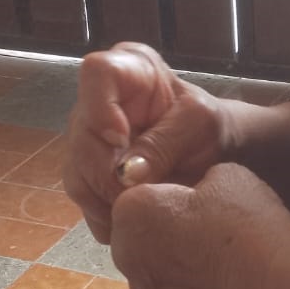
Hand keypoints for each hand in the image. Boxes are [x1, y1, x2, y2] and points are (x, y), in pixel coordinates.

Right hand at [62, 43, 234, 242]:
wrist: (213, 155)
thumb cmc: (209, 126)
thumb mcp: (199, 125)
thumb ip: (164, 143)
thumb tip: (126, 175)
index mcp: (129, 69)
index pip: (98, 72)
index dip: (100, 107)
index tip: (121, 139)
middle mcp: (99, 99)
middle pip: (81, 132)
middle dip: (105, 171)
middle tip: (134, 194)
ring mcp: (89, 136)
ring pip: (76, 169)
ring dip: (103, 197)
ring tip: (136, 211)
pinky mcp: (88, 169)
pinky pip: (83, 195)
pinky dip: (103, 212)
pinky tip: (127, 219)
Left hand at [110, 162, 289, 288]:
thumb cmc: (247, 223)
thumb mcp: (225, 174)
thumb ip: (196, 182)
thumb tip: (196, 196)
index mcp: (132, 213)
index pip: (138, 196)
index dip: (169, 196)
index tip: (199, 201)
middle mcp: (125, 258)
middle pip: (139, 238)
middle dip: (164, 233)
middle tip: (207, 232)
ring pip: (154, 276)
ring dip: (175, 270)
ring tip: (217, 266)